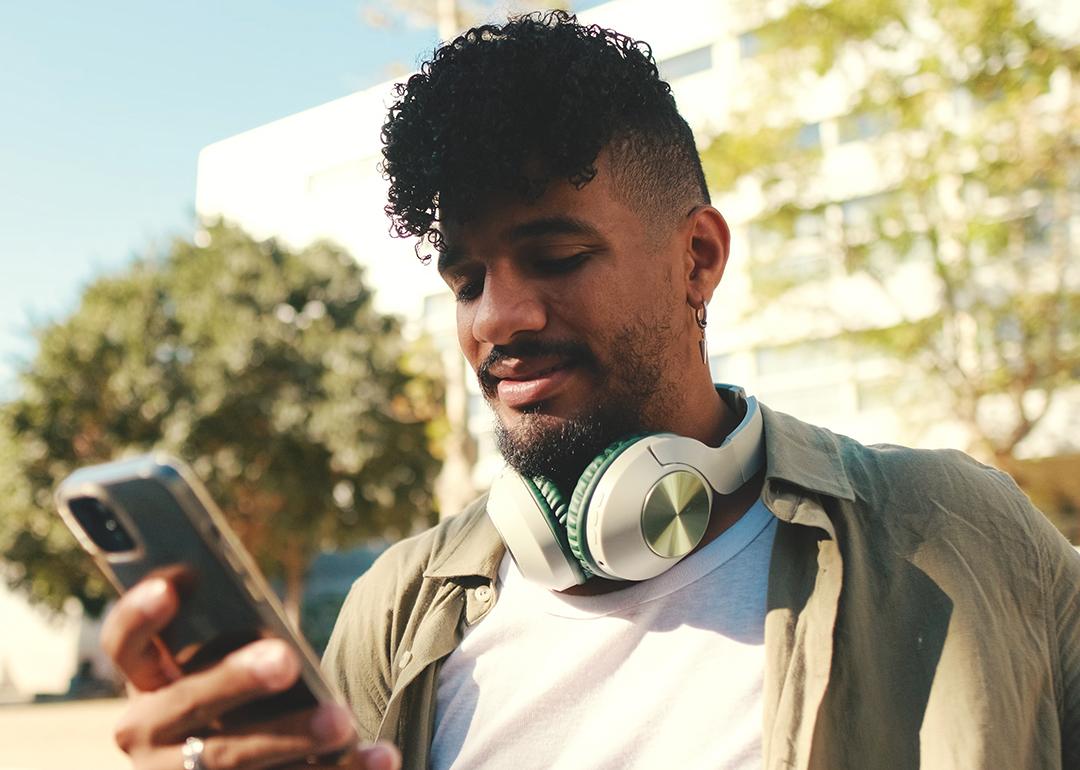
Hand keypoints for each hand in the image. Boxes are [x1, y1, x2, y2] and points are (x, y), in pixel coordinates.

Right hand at [100, 576, 401, 769]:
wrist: (230, 765)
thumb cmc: (240, 696)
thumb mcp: (226, 669)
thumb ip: (238, 646)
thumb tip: (284, 634)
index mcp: (145, 683)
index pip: (126, 644)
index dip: (141, 614)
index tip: (174, 583)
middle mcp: (147, 734)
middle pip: (187, 703)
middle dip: (236, 679)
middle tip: (288, 659)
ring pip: (230, 759)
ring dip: (292, 738)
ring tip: (344, 722)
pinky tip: (382, 758)